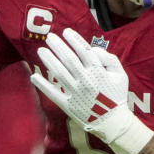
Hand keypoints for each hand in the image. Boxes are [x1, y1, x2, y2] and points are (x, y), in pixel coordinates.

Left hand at [29, 28, 153, 153]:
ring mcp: (76, 93)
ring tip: (41, 50)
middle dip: (58, 46)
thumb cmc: (116, 96)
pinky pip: (53, 93)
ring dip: (49, 60)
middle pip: (68, 59)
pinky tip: (33, 76)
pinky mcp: (68, 106)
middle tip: (49, 37)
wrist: (113, 122)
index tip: (65, 31)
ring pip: (59, 73)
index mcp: (98, 72)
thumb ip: (109, 58)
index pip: (84, 51)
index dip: (74, 39)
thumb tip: (92, 50)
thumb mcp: (120, 74)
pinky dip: (43, 85)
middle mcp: (86, 80)